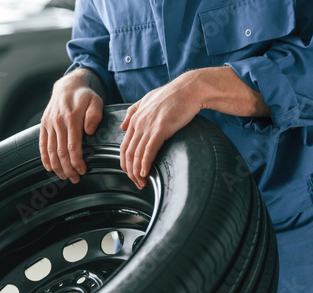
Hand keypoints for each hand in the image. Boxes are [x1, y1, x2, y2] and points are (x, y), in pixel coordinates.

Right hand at [40, 68, 105, 182]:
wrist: (68, 85)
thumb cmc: (84, 96)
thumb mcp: (95, 101)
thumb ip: (94, 115)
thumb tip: (89, 130)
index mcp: (71, 118)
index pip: (73, 146)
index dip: (77, 161)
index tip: (82, 170)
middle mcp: (58, 122)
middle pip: (61, 152)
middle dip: (67, 169)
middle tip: (75, 179)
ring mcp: (49, 124)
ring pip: (50, 151)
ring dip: (57, 167)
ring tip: (64, 177)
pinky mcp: (43, 125)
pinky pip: (42, 144)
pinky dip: (44, 158)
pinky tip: (49, 168)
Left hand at [120, 72, 200, 188]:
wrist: (190, 89)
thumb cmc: (172, 95)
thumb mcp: (146, 99)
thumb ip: (132, 112)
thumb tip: (122, 126)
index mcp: (135, 119)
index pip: (124, 146)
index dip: (125, 163)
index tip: (131, 173)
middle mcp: (138, 123)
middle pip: (127, 154)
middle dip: (130, 172)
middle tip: (136, 183)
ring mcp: (148, 126)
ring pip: (136, 154)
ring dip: (137, 172)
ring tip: (141, 183)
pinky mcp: (161, 129)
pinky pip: (149, 150)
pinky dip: (145, 164)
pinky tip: (145, 173)